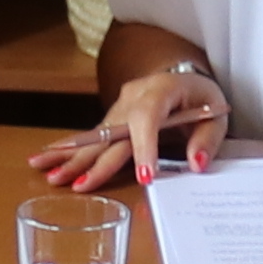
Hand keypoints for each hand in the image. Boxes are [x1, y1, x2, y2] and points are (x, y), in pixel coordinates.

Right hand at [27, 69, 225, 191]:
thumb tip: (196, 164)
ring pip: (95, 134)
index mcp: (162, 89)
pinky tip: (47, 160)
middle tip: (73, 183)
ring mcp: (119, 105)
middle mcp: (134, 95)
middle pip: (112, 130)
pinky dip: (71, 151)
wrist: (186, 80)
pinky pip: (93, 136)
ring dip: (70, 156)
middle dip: (92, 159)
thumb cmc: (202, 100)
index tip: (146, 178)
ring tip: (46, 172)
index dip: (145, 147)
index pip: (148, 118)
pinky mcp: (113, 117)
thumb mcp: (216, 117)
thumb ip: (207, 140)